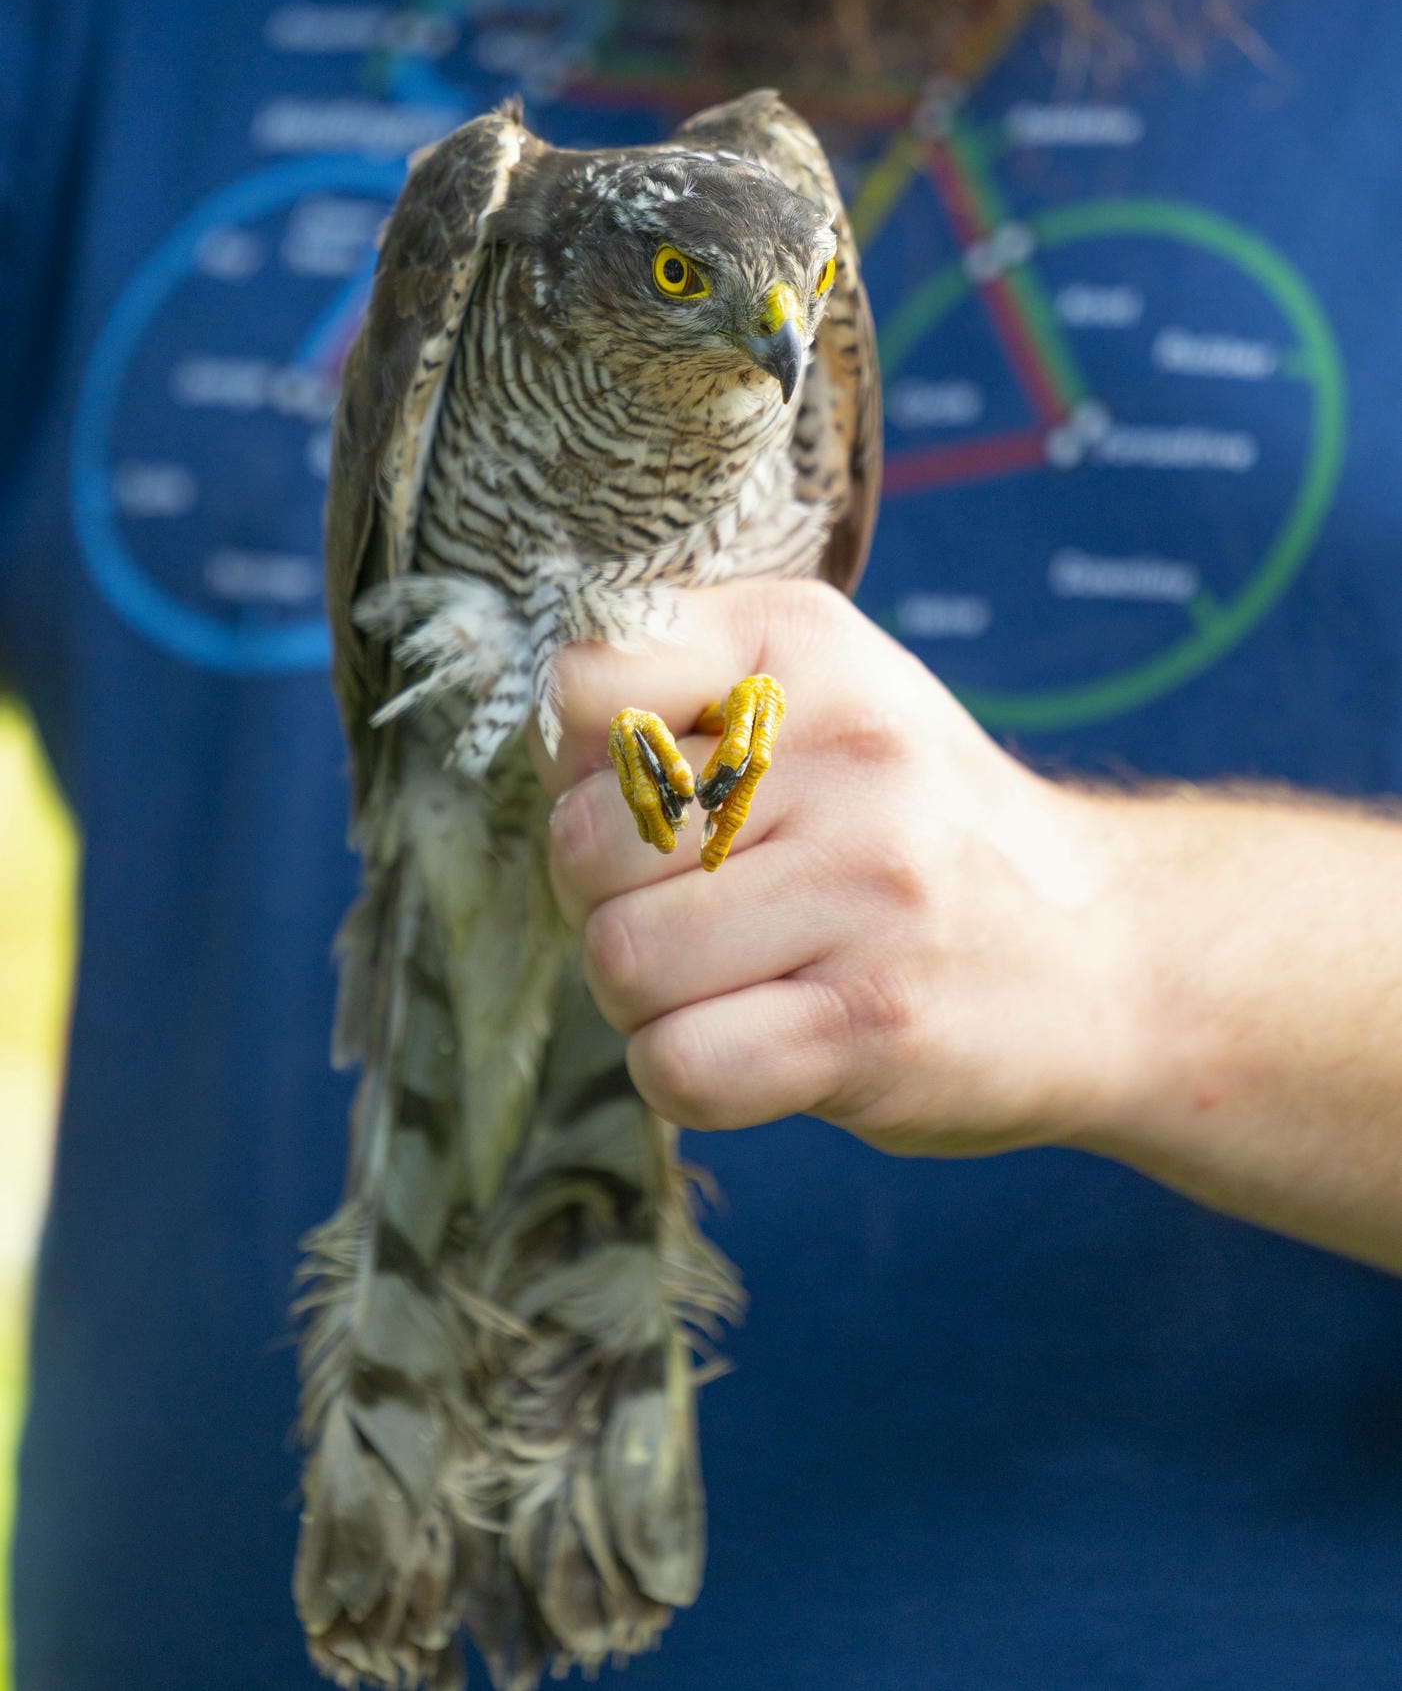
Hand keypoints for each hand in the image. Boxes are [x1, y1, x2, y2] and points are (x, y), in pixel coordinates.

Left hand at [533, 580, 1133, 1155]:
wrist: (1105, 949)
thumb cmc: (914, 828)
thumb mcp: (822, 701)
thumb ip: (675, 700)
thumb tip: (539, 751)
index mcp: (803, 647)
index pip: (586, 684)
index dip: (584, 765)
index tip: (652, 797)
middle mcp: (841, 751)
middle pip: (584, 842)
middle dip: (606, 899)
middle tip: (692, 910)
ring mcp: (863, 888)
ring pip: (621, 962)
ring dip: (645, 998)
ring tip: (729, 977)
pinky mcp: (872, 1022)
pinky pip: (679, 1065)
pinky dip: (689, 1071)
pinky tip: (758, 1040)